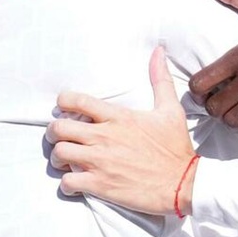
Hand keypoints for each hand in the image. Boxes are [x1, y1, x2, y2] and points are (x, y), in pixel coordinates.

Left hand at [47, 47, 197, 215]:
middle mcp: (104, 137)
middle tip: (61, 136)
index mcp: (118, 117)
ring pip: (58, 154)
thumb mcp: (170, 109)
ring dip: (58, 158)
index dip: (63, 101)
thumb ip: (159, 79)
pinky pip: (67, 182)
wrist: (183, 184)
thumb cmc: (175, 148)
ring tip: (67, 160)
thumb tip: (158, 52)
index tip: (64, 107)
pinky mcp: (100, 185)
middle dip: (54, 132)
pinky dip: (67, 183)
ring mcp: (100, 162)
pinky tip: (76, 181)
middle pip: (59, 127)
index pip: (76, 100)